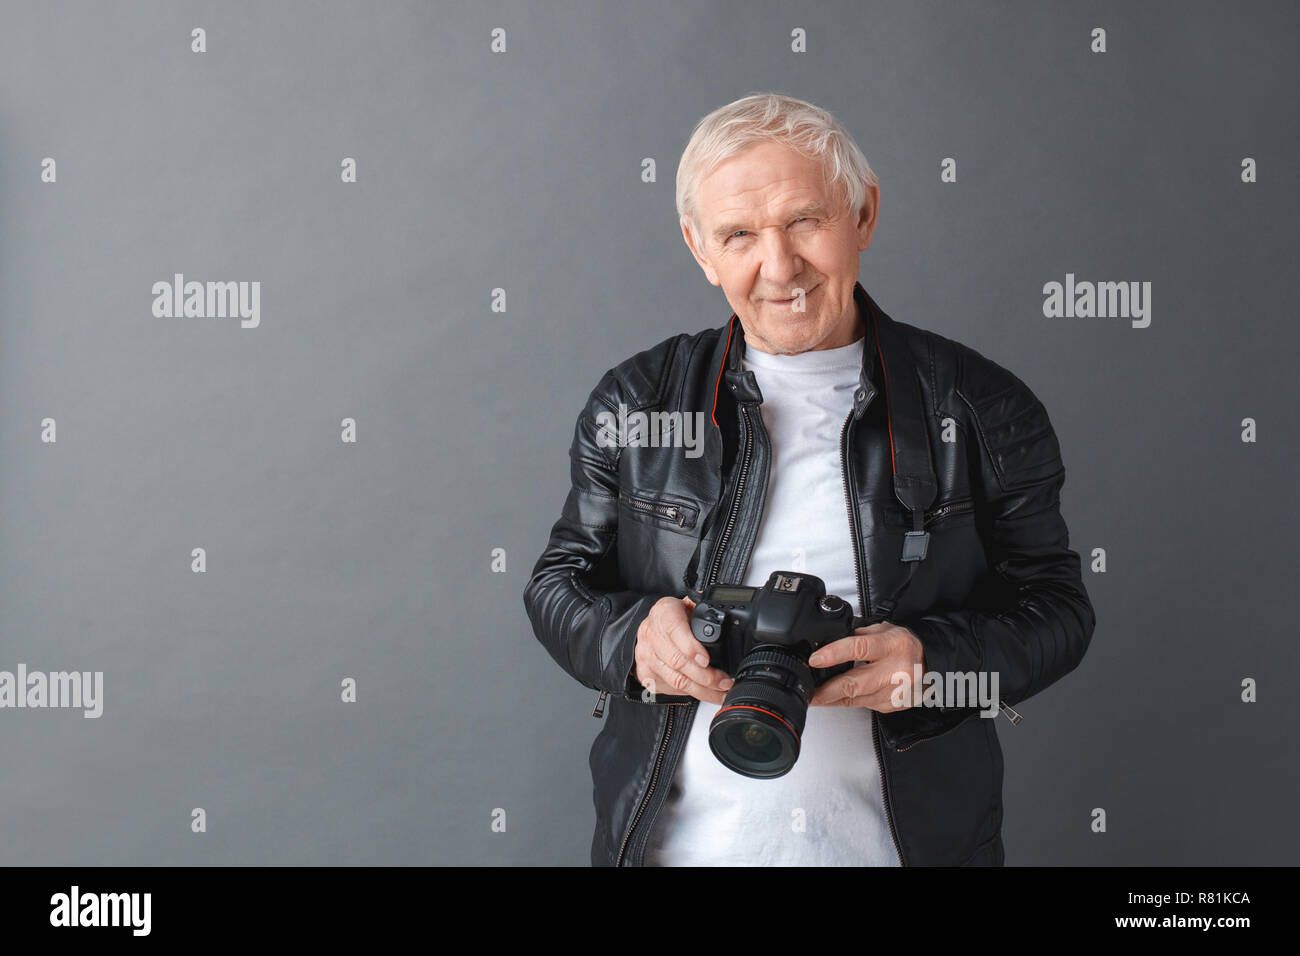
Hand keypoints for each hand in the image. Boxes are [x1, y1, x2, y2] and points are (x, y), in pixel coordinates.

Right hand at [633, 595, 734, 703]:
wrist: (651, 626)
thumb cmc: (673, 616)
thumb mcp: (688, 606)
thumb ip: (703, 611)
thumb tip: (724, 615)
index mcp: (663, 612)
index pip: (674, 629)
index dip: (690, 647)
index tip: (706, 659)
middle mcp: (651, 634)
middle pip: (677, 661)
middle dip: (705, 676)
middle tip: (724, 682)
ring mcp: (646, 655)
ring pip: (675, 680)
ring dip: (701, 690)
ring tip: (720, 692)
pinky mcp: (645, 673)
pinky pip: (670, 689)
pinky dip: (690, 693)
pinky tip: (705, 693)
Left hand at [807, 621, 925, 710]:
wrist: (933, 666)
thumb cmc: (906, 646)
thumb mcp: (885, 630)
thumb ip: (859, 634)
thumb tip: (829, 642)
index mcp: (892, 645)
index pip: (859, 648)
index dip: (834, 654)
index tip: (815, 659)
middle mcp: (895, 670)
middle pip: (854, 683)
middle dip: (826, 690)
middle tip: (808, 691)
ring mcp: (894, 692)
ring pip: (856, 699)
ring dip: (831, 699)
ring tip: (814, 696)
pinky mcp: (892, 706)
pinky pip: (863, 706)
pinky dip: (846, 702)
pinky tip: (834, 698)